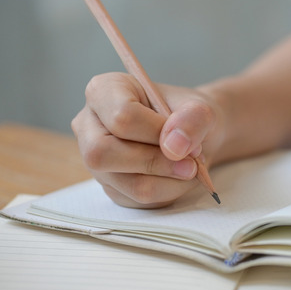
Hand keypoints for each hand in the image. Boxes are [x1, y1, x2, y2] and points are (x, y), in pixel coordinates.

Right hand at [71, 72, 224, 207]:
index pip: (120, 116)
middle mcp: (89, 126)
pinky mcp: (111, 188)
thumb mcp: (201, 108)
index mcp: (104, 90)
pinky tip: (177, 176)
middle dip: (155, 162)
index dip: (156, 131)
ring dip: (170, 180)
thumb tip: (174, 145)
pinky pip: (140, 200)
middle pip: (103, 154)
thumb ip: (193, 119)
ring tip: (190, 166)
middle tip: (191, 163)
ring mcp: (96, 161)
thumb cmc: (188, 115)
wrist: (192, 136)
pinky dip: (169, 191)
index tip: (183, 138)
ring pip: (127, 183)